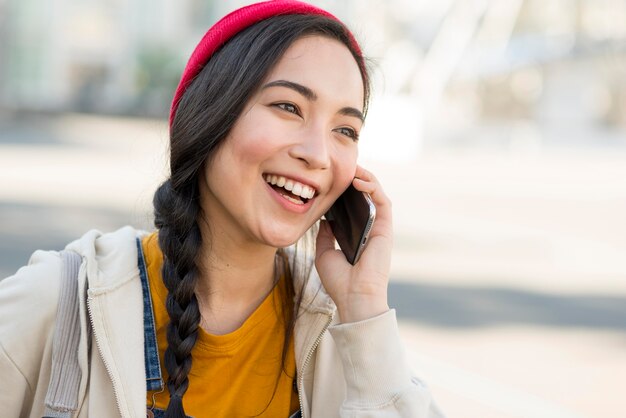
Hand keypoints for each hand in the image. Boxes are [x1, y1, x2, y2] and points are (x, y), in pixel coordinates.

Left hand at [315, 166, 391, 322]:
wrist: (353, 297)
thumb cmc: (339, 281)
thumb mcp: (324, 253)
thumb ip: (325, 234)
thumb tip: (324, 218)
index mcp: (358, 234)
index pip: (354, 205)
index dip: (346, 189)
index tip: (333, 177)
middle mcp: (371, 229)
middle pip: (367, 196)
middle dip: (356, 178)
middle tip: (342, 167)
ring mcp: (380, 228)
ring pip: (377, 194)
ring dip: (366, 178)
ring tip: (352, 168)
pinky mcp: (387, 229)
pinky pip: (383, 201)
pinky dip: (373, 188)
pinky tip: (358, 181)